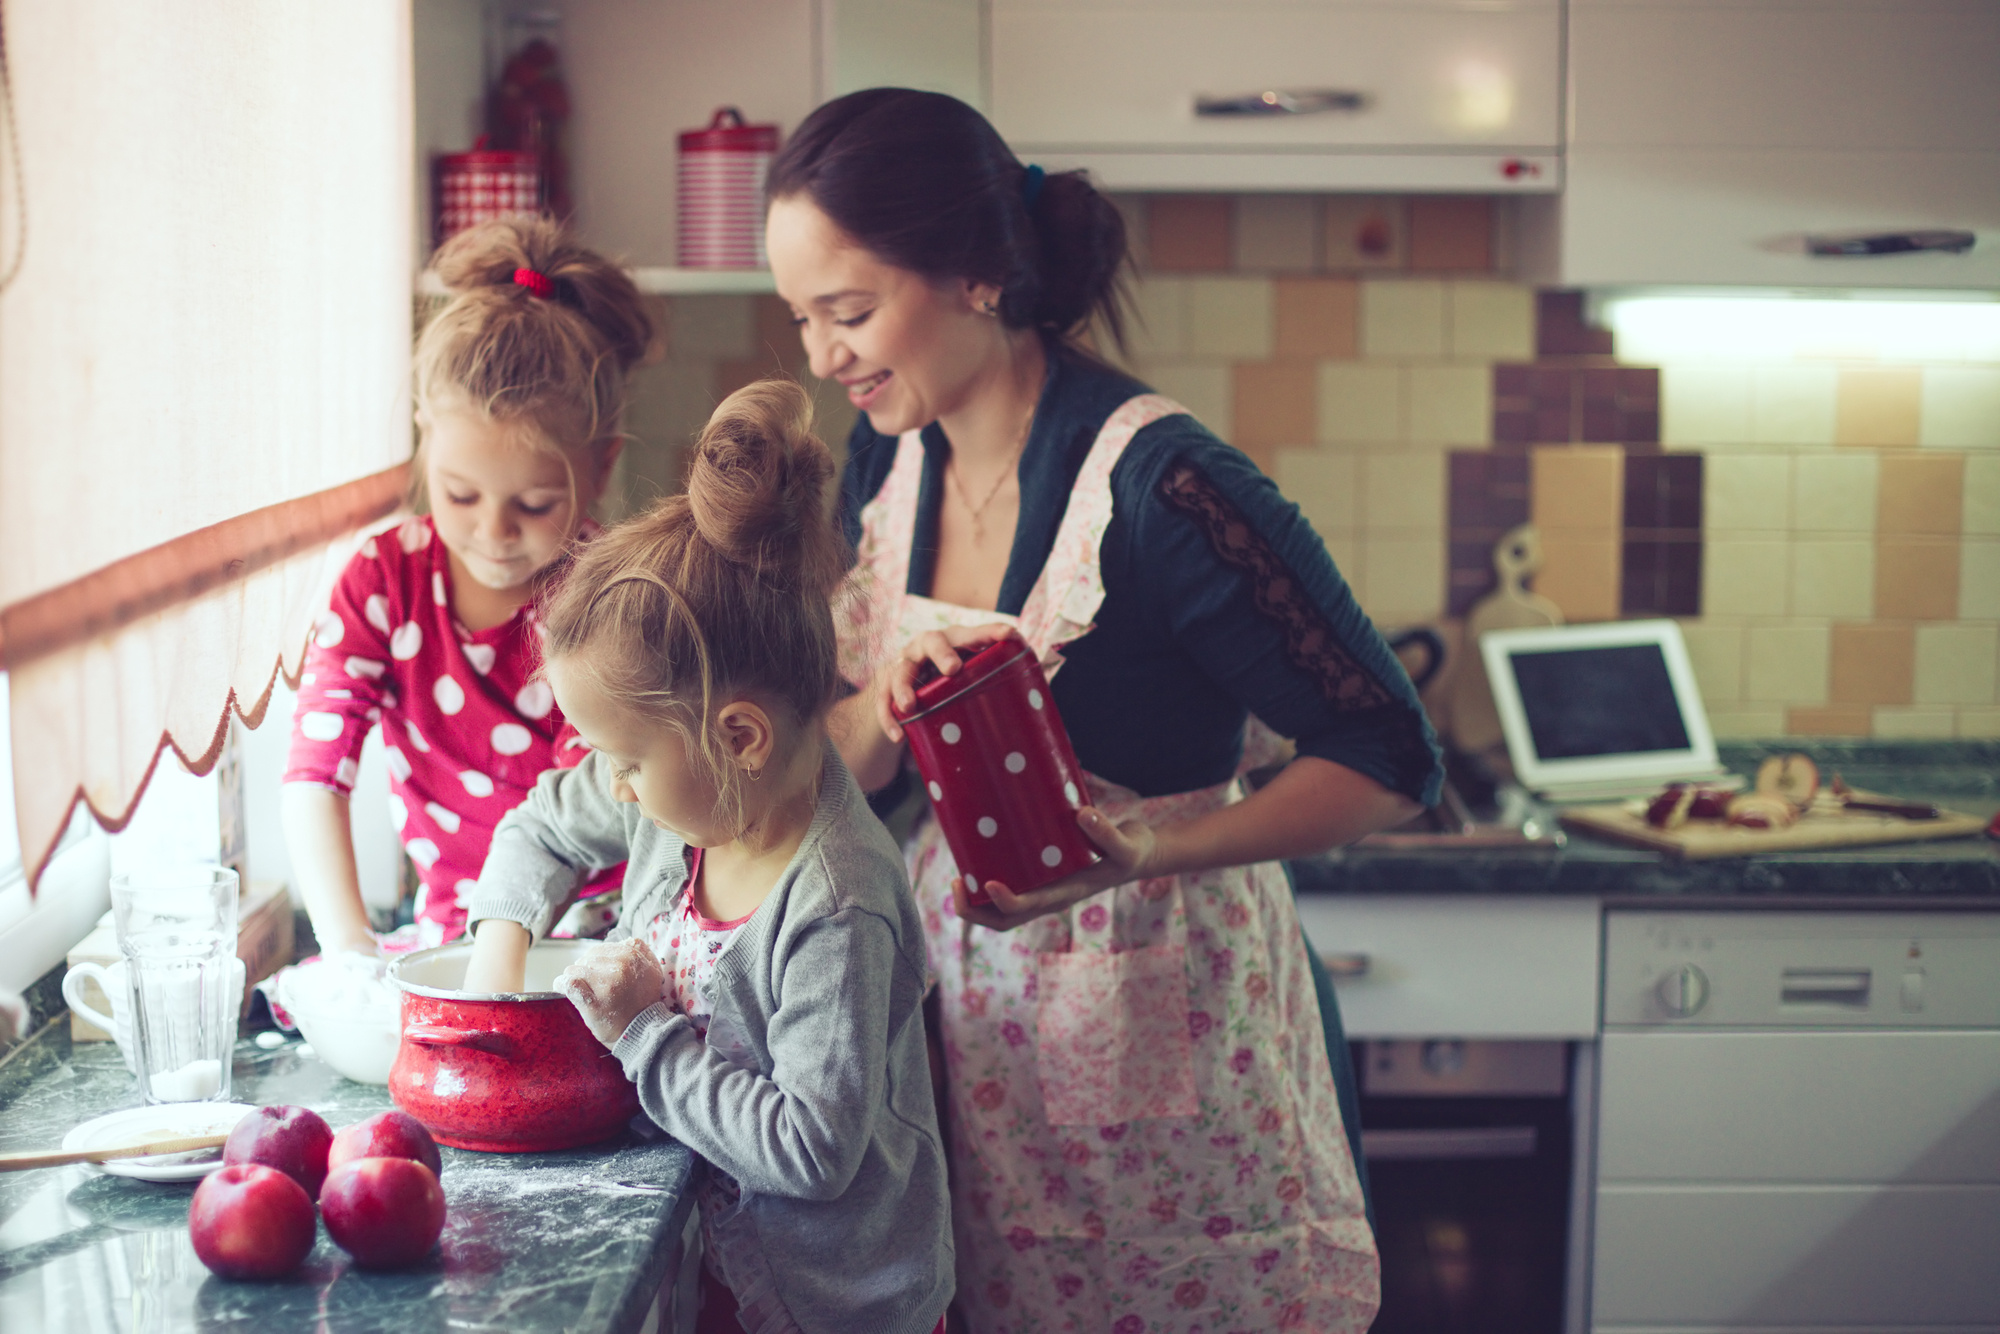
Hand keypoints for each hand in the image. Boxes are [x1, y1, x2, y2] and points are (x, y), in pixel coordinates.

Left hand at [558, 938, 666, 1046]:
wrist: (641, 1032)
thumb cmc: (642, 1003)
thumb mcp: (652, 971)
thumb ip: (640, 951)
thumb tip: (623, 940)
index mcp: (633, 956)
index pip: (601, 949)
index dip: (596, 961)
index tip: (598, 973)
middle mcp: (620, 967)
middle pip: (586, 958)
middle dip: (585, 970)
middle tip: (592, 986)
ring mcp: (605, 984)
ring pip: (574, 969)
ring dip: (574, 979)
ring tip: (582, 990)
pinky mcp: (591, 1001)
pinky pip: (567, 983)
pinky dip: (562, 985)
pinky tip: (563, 989)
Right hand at [874, 623, 1021, 743]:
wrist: (908, 691)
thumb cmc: (951, 683)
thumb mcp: (970, 679)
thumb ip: (995, 685)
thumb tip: (1037, 708)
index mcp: (953, 641)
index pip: (972, 633)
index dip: (991, 632)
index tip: (1010, 635)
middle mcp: (926, 646)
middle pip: (932, 641)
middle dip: (942, 653)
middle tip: (953, 669)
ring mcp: (904, 664)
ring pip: (900, 670)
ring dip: (904, 687)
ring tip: (910, 706)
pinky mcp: (885, 686)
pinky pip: (882, 701)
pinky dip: (888, 718)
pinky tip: (898, 737)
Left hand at [952, 806, 1163, 931]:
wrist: (1137, 854)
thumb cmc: (1130, 850)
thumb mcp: (1127, 843)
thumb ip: (1107, 833)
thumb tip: (1083, 814)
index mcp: (1066, 894)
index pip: (1028, 907)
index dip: (1004, 901)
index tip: (987, 882)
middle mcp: (1049, 898)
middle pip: (1003, 919)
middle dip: (974, 910)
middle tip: (956, 882)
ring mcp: (1042, 892)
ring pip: (1000, 911)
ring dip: (974, 902)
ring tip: (958, 876)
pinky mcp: (1039, 879)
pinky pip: (1007, 889)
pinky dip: (984, 884)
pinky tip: (974, 859)